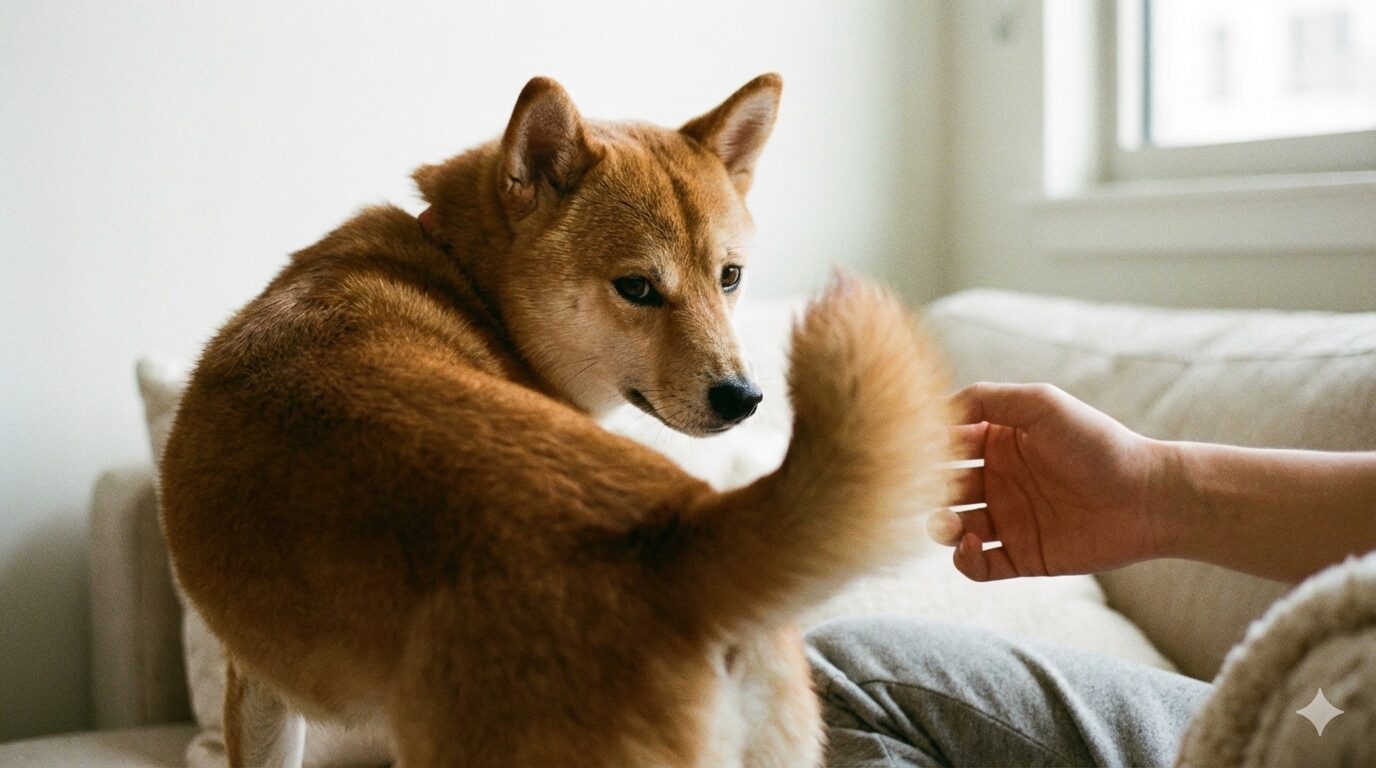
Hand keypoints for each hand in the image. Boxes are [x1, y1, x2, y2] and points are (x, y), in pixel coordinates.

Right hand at [936, 383, 1171, 580]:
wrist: (1147, 497)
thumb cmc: (1097, 443)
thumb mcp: (1041, 404)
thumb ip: (987, 398)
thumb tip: (936, 407)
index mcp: (1000, 442)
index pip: (948, 443)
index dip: (927, 446)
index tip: (912, 450)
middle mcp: (1000, 480)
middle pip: (944, 486)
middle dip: (926, 489)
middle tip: (920, 490)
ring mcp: (1010, 520)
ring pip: (954, 527)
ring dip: (940, 526)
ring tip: (946, 522)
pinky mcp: (1023, 556)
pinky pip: (979, 566)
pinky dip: (964, 560)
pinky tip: (972, 544)